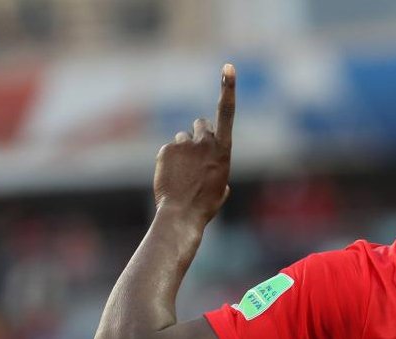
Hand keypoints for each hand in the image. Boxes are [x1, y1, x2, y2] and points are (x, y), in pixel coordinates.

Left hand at [153, 63, 236, 225]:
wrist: (182, 214)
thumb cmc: (206, 205)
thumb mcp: (221, 188)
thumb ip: (219, 172)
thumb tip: (219, 180)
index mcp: (224, 150)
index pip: (227, 112)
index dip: (228, 88)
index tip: (228, 67)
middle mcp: (205, 142)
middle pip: (200, 124)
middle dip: (198, 134)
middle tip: (195, 154)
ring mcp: (185, 145)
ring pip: (183, 138)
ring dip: (183, 150)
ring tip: (183, 173)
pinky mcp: (167, 149)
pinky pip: (169, 150)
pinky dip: (170, 160)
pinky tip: (172, 176)